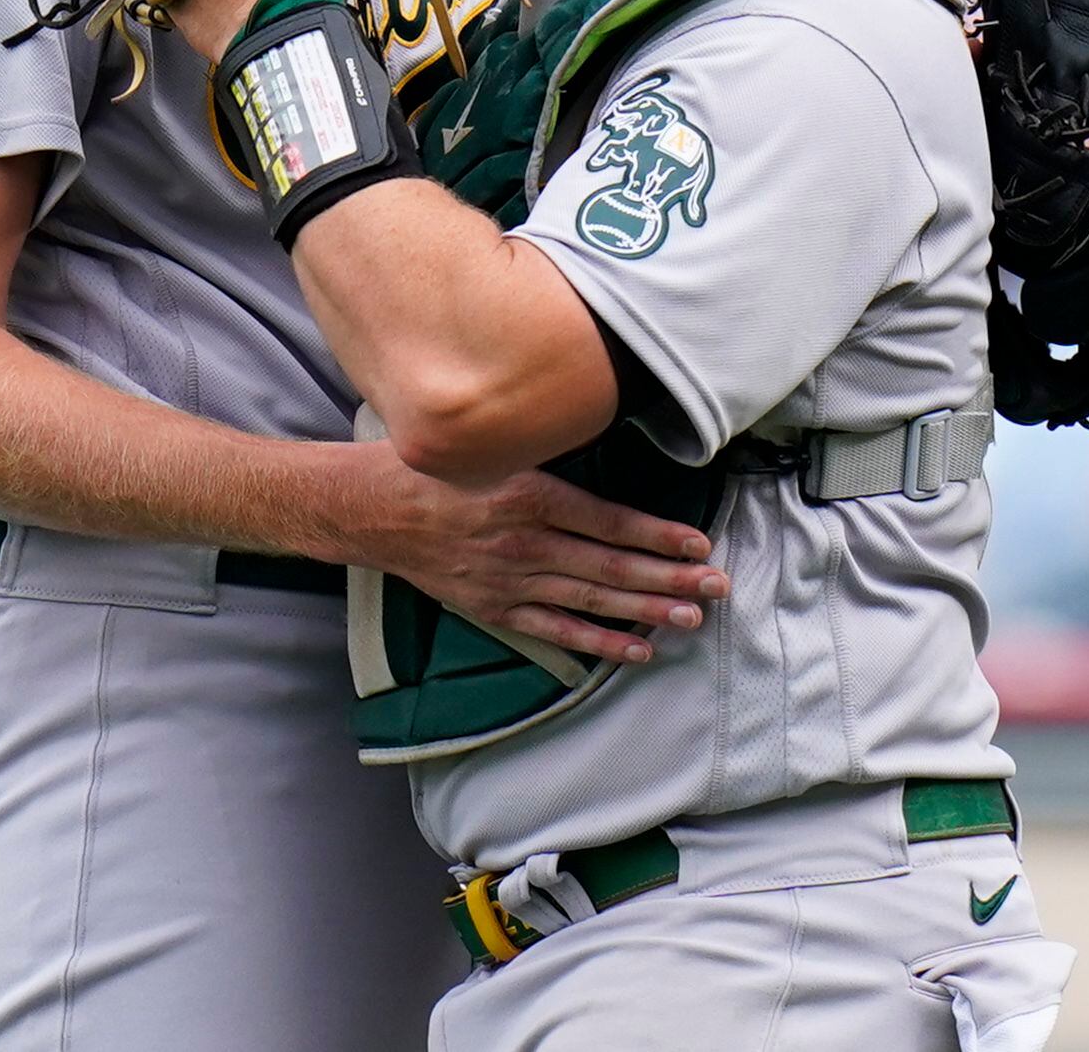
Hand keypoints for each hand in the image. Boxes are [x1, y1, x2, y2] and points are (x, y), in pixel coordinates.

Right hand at [335, 443, 728, 666]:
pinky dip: (598, 641)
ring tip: (691, 617)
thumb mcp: (491, 445)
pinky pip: (556, 629)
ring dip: (646, 610)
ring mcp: (510, 581)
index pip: (609, 521)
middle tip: (717, 588)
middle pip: (611, 565)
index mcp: (528, 495)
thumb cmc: (433, 467)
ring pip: (591, 599)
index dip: (659, 536)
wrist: (371, 510)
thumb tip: (599, 439)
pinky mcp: (496, 608)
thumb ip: (543, 451)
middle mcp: (524, 543)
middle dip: (670, 578)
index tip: (700, 544)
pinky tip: (637, 648)